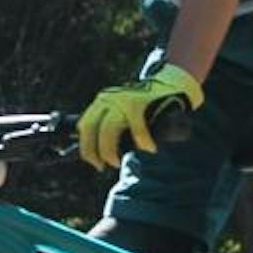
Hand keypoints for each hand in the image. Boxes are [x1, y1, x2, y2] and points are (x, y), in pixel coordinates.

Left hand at [75, 61, 203, 169]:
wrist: (169, 85)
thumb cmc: (144, 108)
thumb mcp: (122, 115)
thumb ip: (110, 130)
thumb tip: (98, 156)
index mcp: (101, 103)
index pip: (84, 126)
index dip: (86, 148)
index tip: (96, 163)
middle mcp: (108, 99)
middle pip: (90, 127)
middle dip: (93, 150)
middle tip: (103, 166)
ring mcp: (123, 99)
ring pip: (107, 129)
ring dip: (110, 151)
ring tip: (118, 162)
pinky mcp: (140, 101)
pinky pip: (136, 128)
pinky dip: (142, 142)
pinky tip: (149, 148)